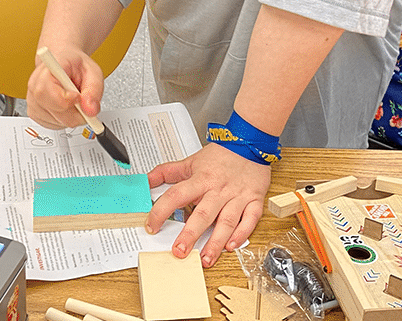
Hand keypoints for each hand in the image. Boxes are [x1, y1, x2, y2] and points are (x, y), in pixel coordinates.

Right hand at [26, 46, 103, 129]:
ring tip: (73, 100)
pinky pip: (53, 125)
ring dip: (71, 116)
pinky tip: (67, 107)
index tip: (78, 95)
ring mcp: (32, 101)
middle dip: (76, 112)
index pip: (47, 91)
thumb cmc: (76, 65)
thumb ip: (94, 90)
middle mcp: (35, 85)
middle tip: (83, 100)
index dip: (67, 99)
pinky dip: (64, 120)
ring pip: (56, 122)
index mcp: (48, 69)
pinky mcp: (34, 114)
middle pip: (55, 112)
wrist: (64, 63)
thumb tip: (91, 111)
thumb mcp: (93, 72)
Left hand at [145, 143, 270, 267]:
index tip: (152, 225)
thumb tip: (147, 180)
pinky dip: (242, 234)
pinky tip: (231, 246)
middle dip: (190, 235)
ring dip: (216, 242)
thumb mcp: (191, 161)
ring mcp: (237, 196)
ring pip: (227, 221)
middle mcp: (218, 190)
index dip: (161, 211)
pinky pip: (250, 219)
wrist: (250, 143)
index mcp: (201, 179)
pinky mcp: (254, 200)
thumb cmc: (221, 155)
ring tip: (205, 259)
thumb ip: (167, 172)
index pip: (176, 195)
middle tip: (179, 252)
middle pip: (202, 214)